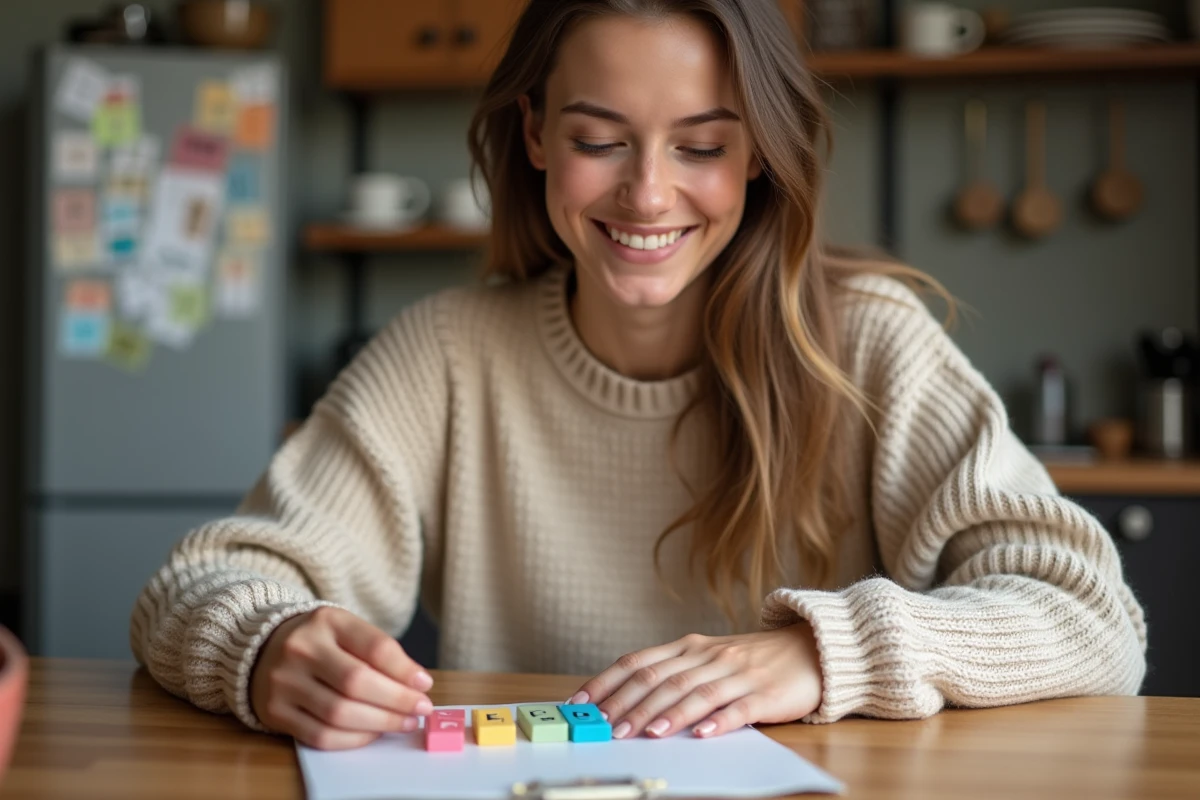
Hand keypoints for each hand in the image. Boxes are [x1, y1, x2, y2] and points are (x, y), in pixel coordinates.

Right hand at [249, 606, 433, 749]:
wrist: (261, 648)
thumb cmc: (319, 641)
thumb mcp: (346, 630)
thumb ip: (379, 651)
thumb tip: (416, 683)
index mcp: (326, 620)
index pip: (374, 647)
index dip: (404, 670)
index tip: (425, 684)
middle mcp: (301, 648)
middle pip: (357, 682)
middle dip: (397, 701)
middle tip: (421, 709)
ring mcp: (284, 681)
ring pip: (339, 713)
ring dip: (380, 723)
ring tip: (404, 723)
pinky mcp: (275, 711)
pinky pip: (320, 735)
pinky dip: (353, 739)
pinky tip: (373, 733)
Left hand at [570, 623, 821, 739]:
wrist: (809, 649)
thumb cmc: (750, 660)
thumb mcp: (706, 659)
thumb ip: (671, 675)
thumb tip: (622, 701)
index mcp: (688, 648)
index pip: (639, 663)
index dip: (607, 682)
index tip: (581, 704)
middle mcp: (708, 656)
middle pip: (662, 679)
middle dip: (631, 704)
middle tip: (608, 728)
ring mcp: (737, 673)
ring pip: (695, 692)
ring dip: (668, 714)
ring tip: (645, 733)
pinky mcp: (765, 693)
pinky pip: (739, 707)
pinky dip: (719, 720)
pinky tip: (702, 734)